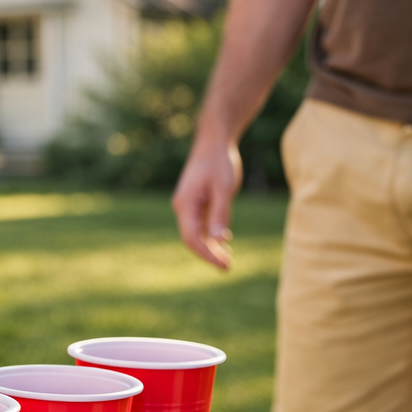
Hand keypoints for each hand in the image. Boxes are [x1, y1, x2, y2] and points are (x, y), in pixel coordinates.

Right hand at [172, 134, 242, 269]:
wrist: (214, 142)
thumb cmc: (219, 162)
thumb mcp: (224, 188)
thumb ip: (220, 213)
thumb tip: (219, 240)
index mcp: (185, 205)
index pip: (191, 238)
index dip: (205, 254)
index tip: (222, 265)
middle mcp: (183, 208)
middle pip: (192, 239)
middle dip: (209, 254)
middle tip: (228, 268)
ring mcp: (189, 206)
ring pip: (197, 233)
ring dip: (211, 247)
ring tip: (227, 261)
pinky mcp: (198, 203)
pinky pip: (202, 224)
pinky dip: (212, 235)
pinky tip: (223, 243)